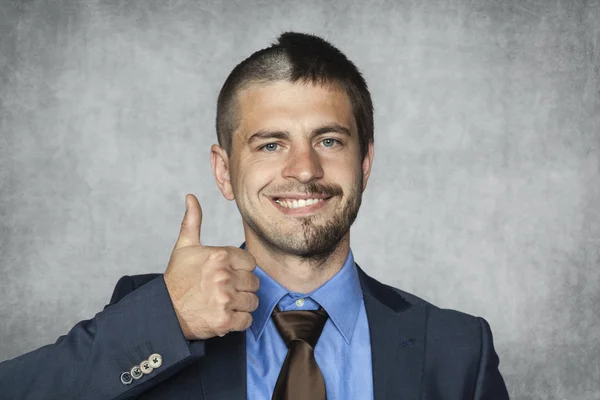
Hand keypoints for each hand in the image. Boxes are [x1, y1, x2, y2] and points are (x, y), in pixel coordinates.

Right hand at [163, 194, 258, 340]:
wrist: (164, 311)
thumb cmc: (177, 279)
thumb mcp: (184, 247)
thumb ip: (192, 221)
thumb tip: (191, 197)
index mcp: (219, 256)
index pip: (250, 262)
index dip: (241, 270)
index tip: (229, 275)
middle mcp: (224, 276)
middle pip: (254, 282)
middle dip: (242, 287)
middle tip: (226, 291)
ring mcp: (225, 299)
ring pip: (253, 301)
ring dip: (242, 304)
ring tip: (225, 303)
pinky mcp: (225, 320)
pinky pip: (247, 320)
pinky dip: (239, 320)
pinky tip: (226, 315)